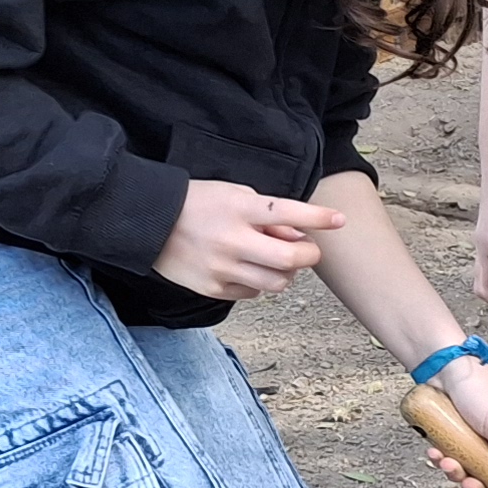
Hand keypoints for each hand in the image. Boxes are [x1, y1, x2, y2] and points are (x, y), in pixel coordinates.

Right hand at [155, 179, 339, 302]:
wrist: (148, 223)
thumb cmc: (196, 204)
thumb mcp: (233, 194)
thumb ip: (268, 214)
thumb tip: (298, 235)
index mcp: (239, 209)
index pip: (289, 214)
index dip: (319, 218)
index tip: (339, 220)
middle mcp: (232, 240)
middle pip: (291, 261)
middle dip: (308, 256)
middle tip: (307, 251)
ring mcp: (222, 268)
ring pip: (277, 283)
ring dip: (286, 273)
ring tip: (274, 259)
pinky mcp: (213, 289)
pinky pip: (253, 293)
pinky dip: (259, 283)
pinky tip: (247, 268)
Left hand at [422, 361, 487, 487]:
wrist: (445, 368)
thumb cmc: (479, 388)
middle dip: (480, 484)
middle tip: (468, 484)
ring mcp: (483, 441)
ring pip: (475, 472)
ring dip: (458, 472)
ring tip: (446, 463)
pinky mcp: (462, 439)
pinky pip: (457, 460)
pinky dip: (445, 461)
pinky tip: (436, 453)